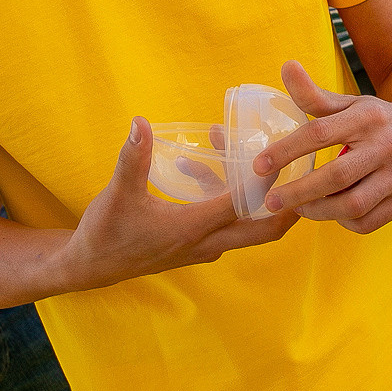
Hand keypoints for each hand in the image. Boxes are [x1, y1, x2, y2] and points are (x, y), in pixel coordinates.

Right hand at [54, 117, 297, 290]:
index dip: (268, 184)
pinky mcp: (194, 246)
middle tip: (304, 174)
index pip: (245, 206)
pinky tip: (202, 169)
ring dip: (254, 198)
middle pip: (264, 230)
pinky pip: (225, 226)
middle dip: (288, 205)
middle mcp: (206, 242)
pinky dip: (229, 202)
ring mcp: (202, 248)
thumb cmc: (105, 233)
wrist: (87, 268)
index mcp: (193, 228)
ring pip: (246, 228)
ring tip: (248, 156)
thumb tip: (140, 122)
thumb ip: (132, 158)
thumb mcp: (117, 194)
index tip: (289, 160)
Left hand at [254, 60, 391, 233]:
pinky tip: (331, 212)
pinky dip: (343, 222)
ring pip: (353, 204)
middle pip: (336, 176)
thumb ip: (314, 95)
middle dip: (298, 192)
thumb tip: (286, 66)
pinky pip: (367, 222)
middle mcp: (387, 146)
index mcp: (367, 117)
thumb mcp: (349, 103)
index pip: (320, 134)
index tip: (259, 166)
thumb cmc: (377, 119)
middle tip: (271, 201)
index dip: (286, 151)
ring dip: (318, 211)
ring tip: (299, 207)